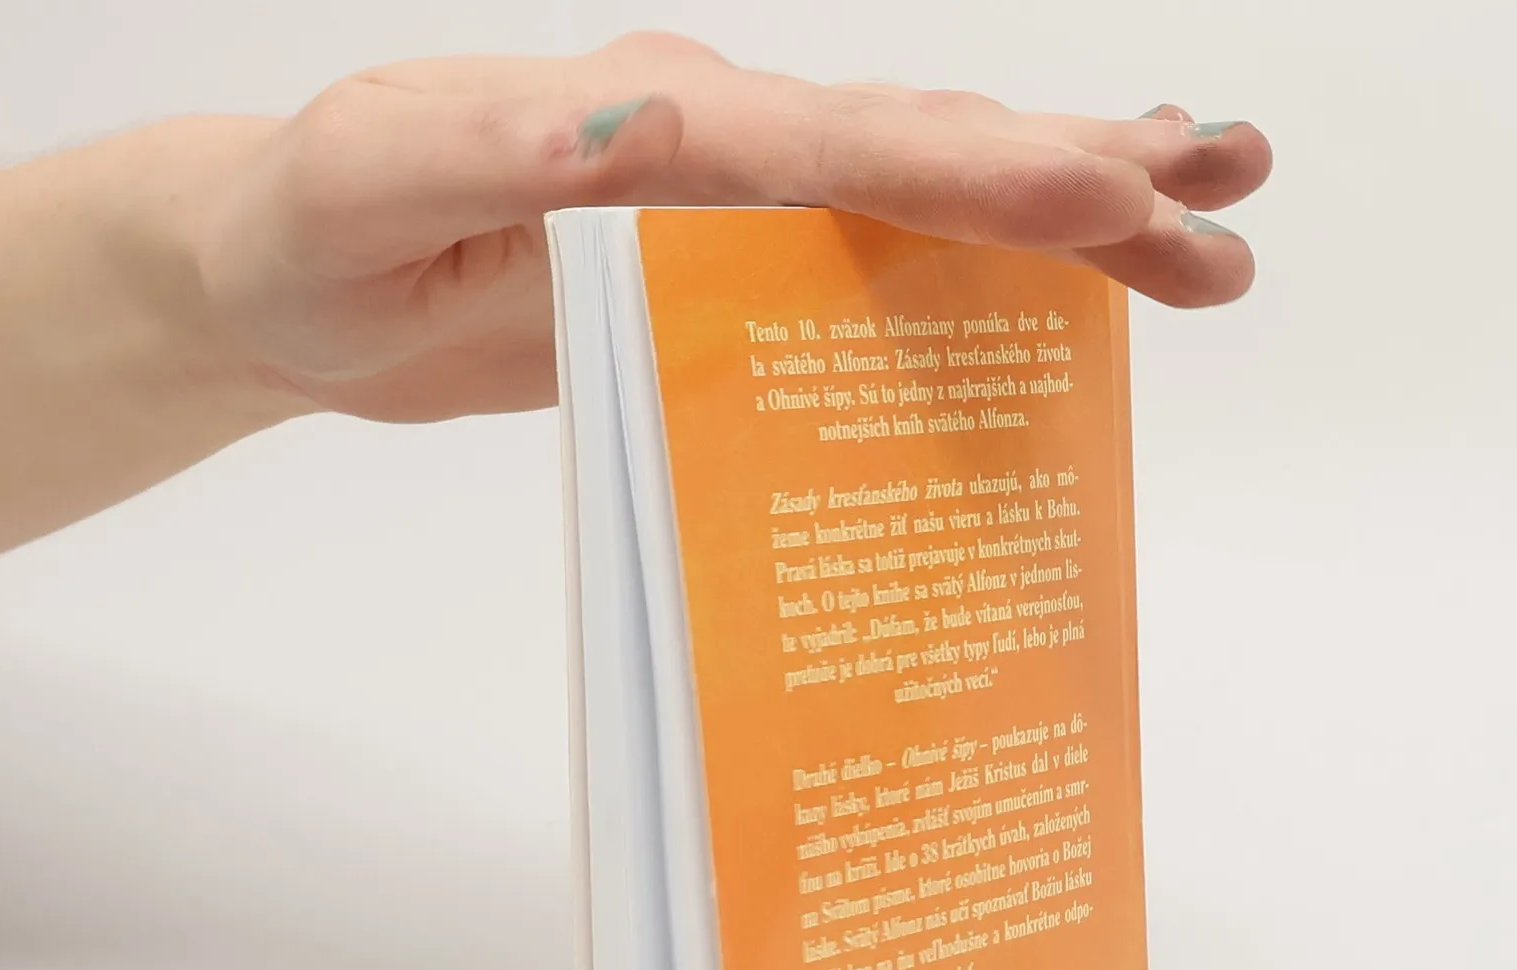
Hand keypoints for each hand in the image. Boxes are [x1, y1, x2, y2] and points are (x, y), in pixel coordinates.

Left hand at [197, 35, 1271, 422]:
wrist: (289, 278)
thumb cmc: (320, 226)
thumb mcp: (385, 178)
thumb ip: (510, 154)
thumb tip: (653, 132)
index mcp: (653, 117)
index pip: (840, 147)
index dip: (977, 172)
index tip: (1105, 194)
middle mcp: (715, 145)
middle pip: (923, 157)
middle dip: (1080, 182)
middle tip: (1227, 204)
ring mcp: (730, 212)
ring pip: (922, 208)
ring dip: (1063, 223)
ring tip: (1199, 238)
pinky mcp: (724, 281)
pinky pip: (871, 279)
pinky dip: (972, 284)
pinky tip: (1046, 304)